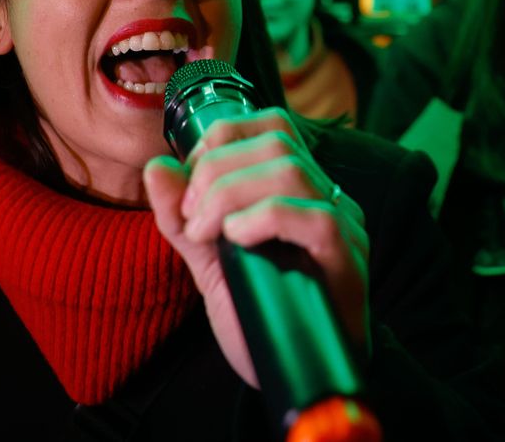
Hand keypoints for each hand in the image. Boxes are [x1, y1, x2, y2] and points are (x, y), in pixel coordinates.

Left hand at [143, 109, 370, 387]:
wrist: (292, 378)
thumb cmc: (260, 316)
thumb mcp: (209, 263)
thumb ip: (182, 218)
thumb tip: (155, 167)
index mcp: (298, 189)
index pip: (271, 125)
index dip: (221, 140)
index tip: (188, 185)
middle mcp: (327, 198)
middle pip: (277, 141)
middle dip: (216, 170)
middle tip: (191, 217)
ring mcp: (344, 227)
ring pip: (291, 171)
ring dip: (230, 194)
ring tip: (206, 233)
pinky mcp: (349, 262)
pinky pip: (316, 219)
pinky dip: (264, 219)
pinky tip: (236, 241)